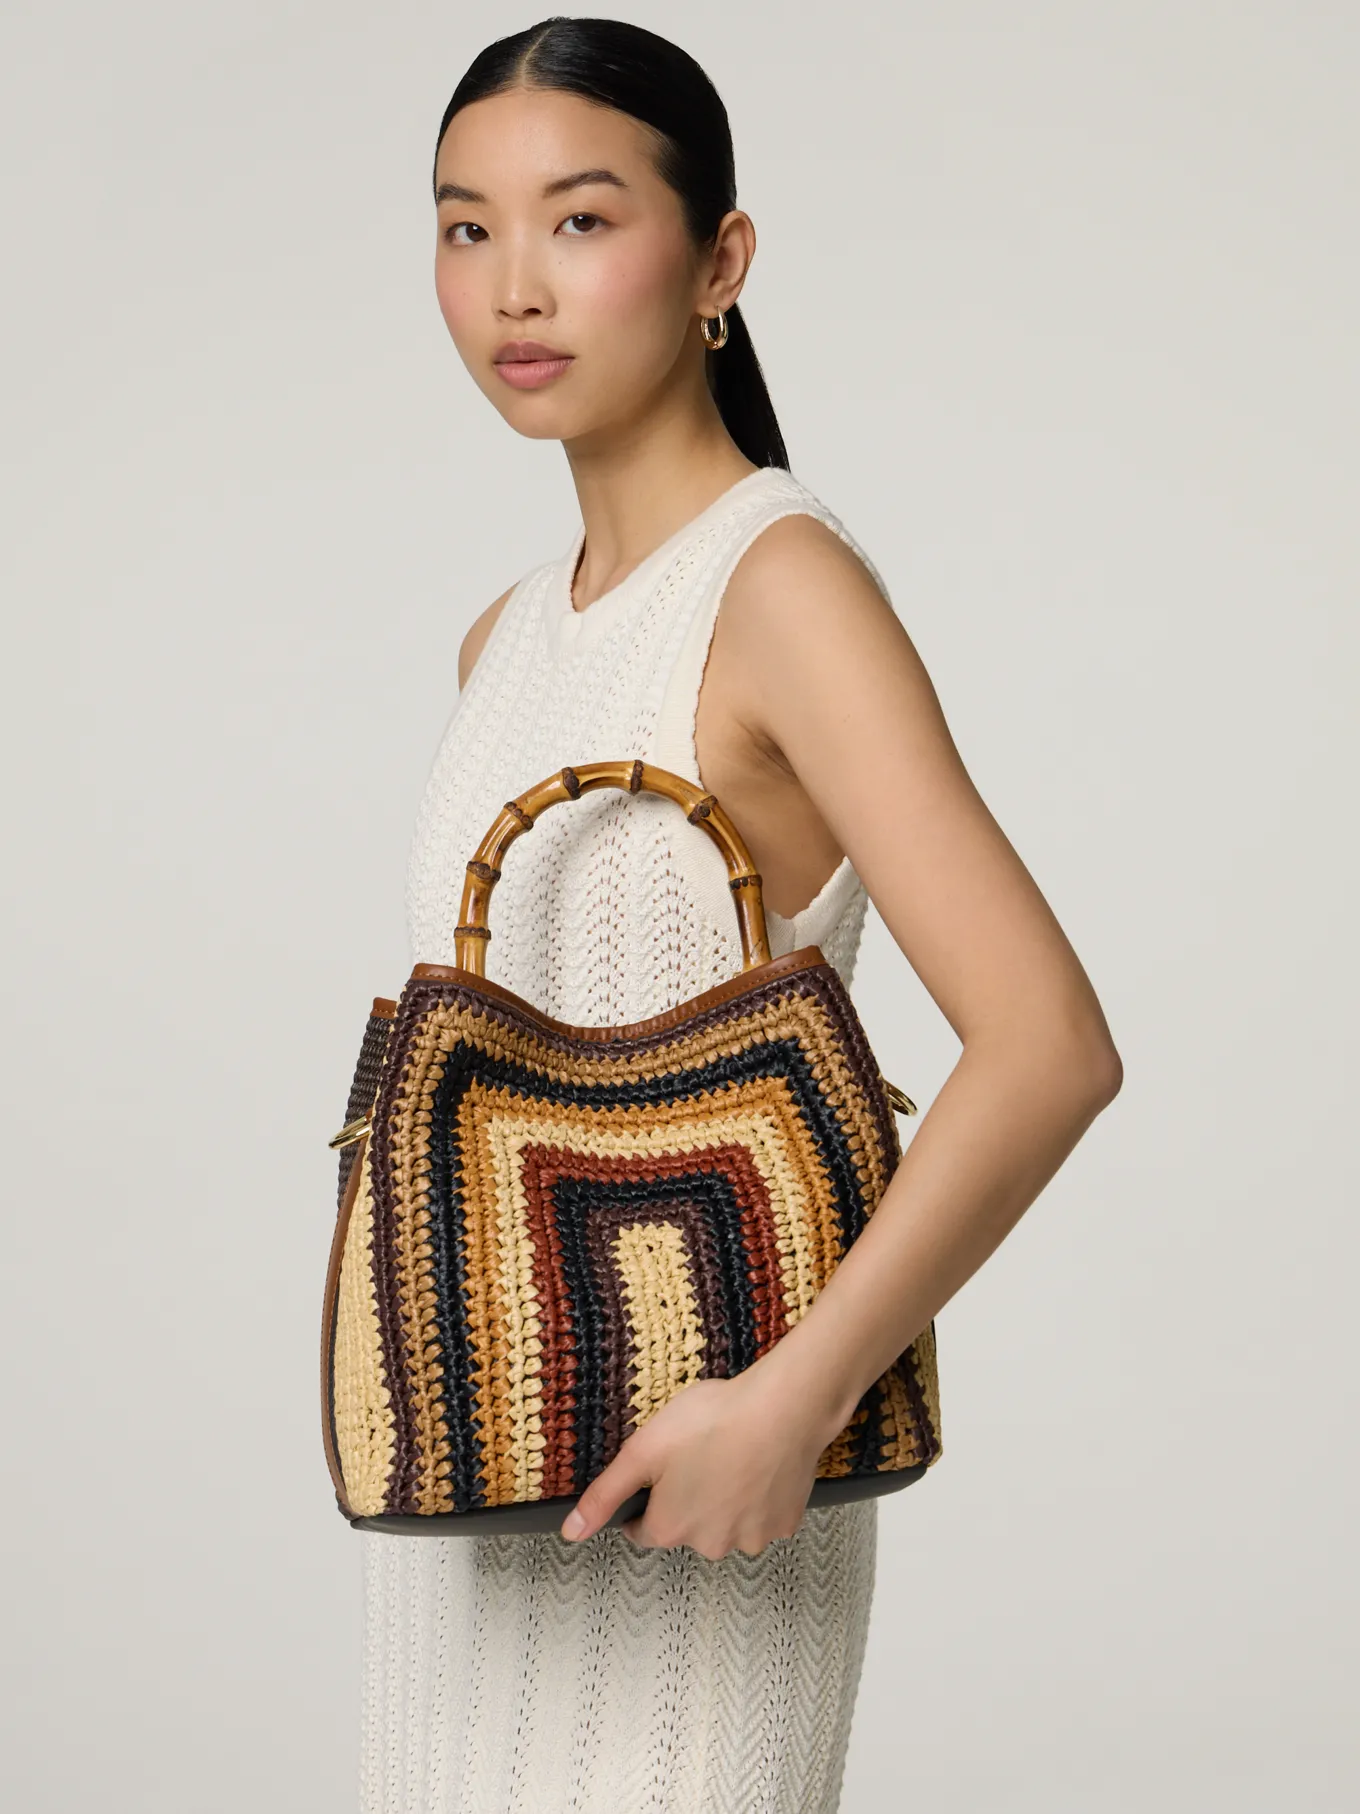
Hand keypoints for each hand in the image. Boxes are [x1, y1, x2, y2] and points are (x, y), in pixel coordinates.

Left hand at [558, 1363, 832, 1559]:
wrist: (783, 1409)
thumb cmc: (713, 1421)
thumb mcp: (643, 1450)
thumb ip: (604, 1495)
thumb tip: (570, 1533)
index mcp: (671, 1528)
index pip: (643, 1531)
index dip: (646, 1500)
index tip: (660, 1474)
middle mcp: (710, 1545)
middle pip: (687, 1529)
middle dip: (687, 1500)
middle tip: (698, 1454)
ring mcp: (752, 1538)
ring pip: (727, 1525)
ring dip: (725, 1502)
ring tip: (731, 1455)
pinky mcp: (784, 1523)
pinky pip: (763, 1516)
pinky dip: (758, 1497)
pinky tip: (758, 1464)